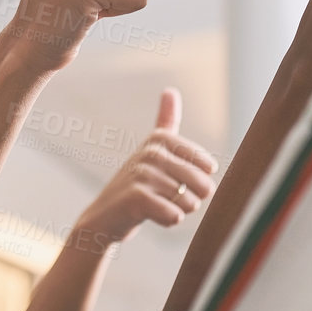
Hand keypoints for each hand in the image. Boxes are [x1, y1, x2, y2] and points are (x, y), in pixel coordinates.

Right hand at [75, 90, 218, 244]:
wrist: (105, 216)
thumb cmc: (137, 184)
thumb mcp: (152, 149)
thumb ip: (165, 121)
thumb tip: (170, 90)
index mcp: (160, 138)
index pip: (206, 165)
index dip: (199, 181)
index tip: (175, 180)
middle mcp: (151, 152)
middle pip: (202, 184)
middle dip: (192, 199)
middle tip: (167, 197)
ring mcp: (143, 174)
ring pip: (189, 202)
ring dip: (178, 211)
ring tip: (157, 205)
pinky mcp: (137, 198)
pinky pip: (174, 216)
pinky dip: (168, 221)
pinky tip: (151, 216)